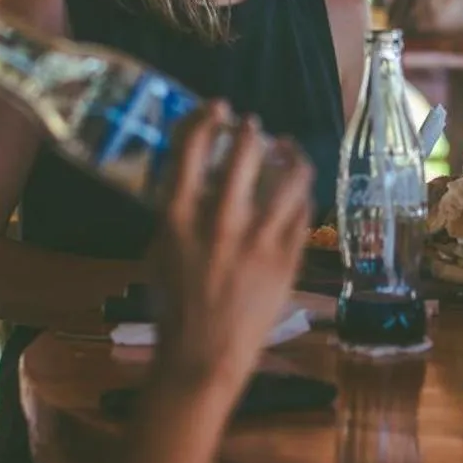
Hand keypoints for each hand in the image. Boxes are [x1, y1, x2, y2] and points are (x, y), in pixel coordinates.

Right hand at [150, 106, 313, 399]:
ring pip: (290, 178)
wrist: (203, 355)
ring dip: (290, 155)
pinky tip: (295, 190)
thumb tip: (195, 178)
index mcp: (179, 220)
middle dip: (250, 130)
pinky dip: (299, 195)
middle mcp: (221, 224)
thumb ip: (178, 212)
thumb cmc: (174, 306)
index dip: (204, 119)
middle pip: (244, 154)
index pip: (190, 151)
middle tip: (252, 125)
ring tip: (287, 149)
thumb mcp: (159, 252)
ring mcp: (259, 241)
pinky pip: (302, 212)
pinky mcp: (287, 259)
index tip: (215, 107)